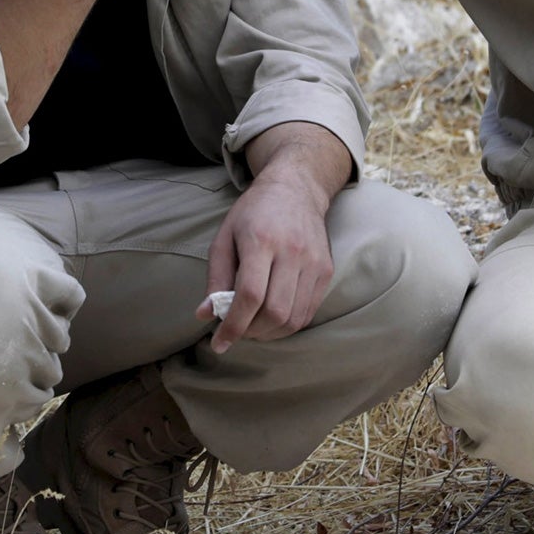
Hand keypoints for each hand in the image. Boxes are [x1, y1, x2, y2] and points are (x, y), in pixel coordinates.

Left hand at [198, 160, 335, 352]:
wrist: (296, 189)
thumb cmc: (253, 213)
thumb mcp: (224, 237)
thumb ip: (216, 277)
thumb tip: (206, 315)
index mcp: (261, 240)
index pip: (250, 295)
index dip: (233, 325)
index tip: (219, 344)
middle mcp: (292, 251)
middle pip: (275, 312)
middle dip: (251, 332)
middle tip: (237, 331)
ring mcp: (314, 262)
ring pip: (294, 318)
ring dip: (269, 333)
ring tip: (253, 327)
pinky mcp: (326, 270)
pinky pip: (308, 312)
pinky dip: (288, 324)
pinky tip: (272, 319)